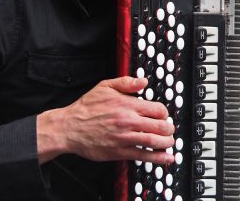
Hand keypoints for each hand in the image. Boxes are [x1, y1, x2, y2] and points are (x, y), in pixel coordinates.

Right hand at [37, 76, 174, 164]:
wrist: (69, 127)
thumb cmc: (86, 108)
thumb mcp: (105, 86)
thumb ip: (126, 82)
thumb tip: (143, 81)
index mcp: (128, 105)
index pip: (158, 109)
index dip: (164, 113)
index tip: (163, 116)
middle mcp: (128, 121)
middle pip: (160, 126)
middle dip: (169, 129)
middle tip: (169, 130)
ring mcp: (124, 137)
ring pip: (154, 141)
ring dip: (167, 143)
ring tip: (169, 143)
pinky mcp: (119, 152)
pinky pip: (142, 156)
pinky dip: (157, 158)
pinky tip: (166, 158)